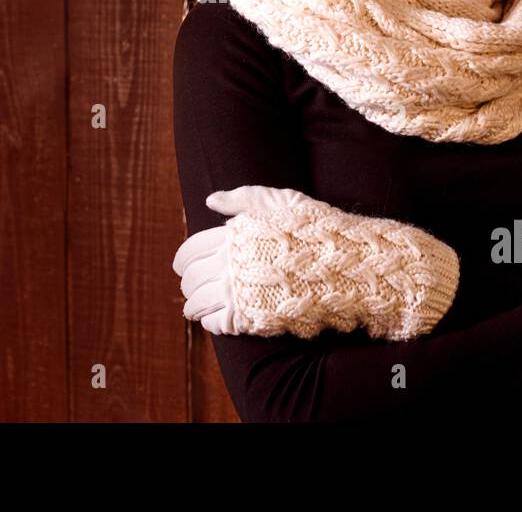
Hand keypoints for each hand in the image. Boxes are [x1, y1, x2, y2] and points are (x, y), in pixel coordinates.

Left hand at [171, 186, 309, 335]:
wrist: (341, 267)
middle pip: (190, 278)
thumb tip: (210, 200)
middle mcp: (229, 264)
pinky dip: (210, 322)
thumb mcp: (280, 201)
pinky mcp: (249, 317)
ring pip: (197, 303)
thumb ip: (242, 199)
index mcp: (232, 236)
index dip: (181, 261)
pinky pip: (215, 323)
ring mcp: (237, 292)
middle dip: (188, 284)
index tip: (180, 267)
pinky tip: (215, 319)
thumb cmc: (313, 231)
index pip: (189, 251)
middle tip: (191, 288)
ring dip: (194, 306)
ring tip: (195, 309)